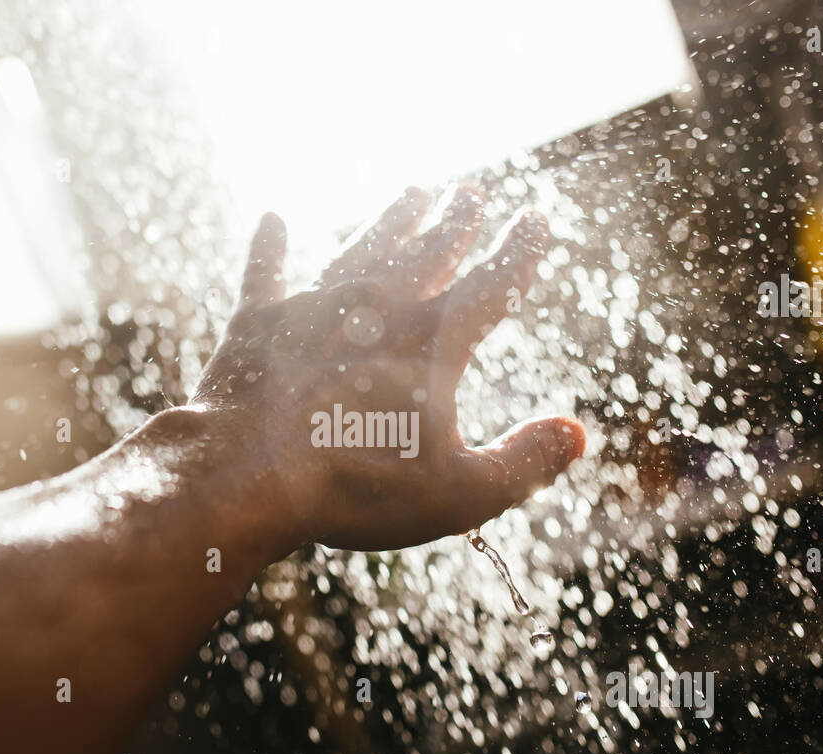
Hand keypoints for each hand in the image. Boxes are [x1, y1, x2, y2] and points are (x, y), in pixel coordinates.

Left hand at [187, 184, 585, 551]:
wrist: (246, 473)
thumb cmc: (359, 485)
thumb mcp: (461, 492)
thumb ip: (524, 462)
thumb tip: (576, 434)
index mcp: (433, 340)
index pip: (492, 283)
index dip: (520, 250)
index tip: (537, 216)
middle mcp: (377, 307)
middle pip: (427, 252)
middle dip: (454, 221)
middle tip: (470, 191)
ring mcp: (312, 308)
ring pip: (361, 249)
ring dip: (388, 221)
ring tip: (412, 193)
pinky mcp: (256, 324)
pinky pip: (265, 274)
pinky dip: (269, 248)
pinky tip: (271, 219)